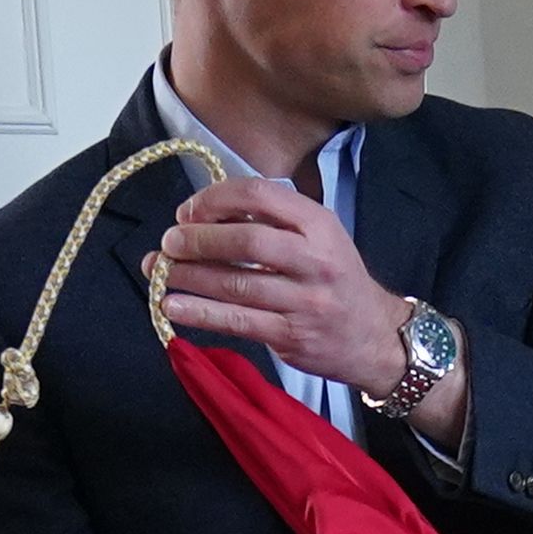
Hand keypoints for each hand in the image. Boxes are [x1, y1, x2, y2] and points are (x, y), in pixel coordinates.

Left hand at [156, 180, 417, 401]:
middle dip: (197, 239)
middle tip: (168, 242)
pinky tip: (172, 306)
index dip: (216, 200)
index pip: (260, 197)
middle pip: (245, 241)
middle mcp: (315, 260)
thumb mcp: (320, 237)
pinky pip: (237, 321)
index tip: (189, 212)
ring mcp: (304, 301)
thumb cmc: (337, 279)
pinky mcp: (291, 336)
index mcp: (319, 225)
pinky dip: (199, 313)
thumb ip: (273, 221)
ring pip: (235, 284)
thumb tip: (207, 214)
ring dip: (188, 276)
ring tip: (157, 271)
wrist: (375, 336)